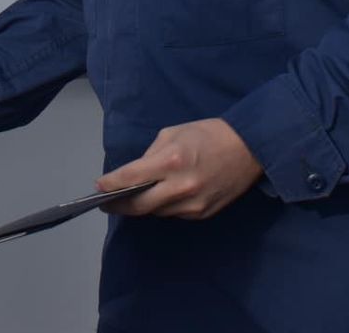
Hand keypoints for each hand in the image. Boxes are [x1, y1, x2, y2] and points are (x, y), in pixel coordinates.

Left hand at [95, 119, 262, 219]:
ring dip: (142, 206)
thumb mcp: (173, 134)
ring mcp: (192, 205)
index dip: (110, 184)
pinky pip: (173, 214)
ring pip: (156, 212)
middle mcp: (180, 187)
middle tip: (107, 203)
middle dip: (119, 205)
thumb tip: (135, 174)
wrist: (249, 148)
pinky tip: (161, 197)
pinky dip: (163, 207)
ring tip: (133, 197)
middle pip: (139, 206)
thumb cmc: (208, 134)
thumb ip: (151, 156)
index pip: (131, 178)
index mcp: (171, 161)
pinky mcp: (202, 214)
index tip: (99, 187)